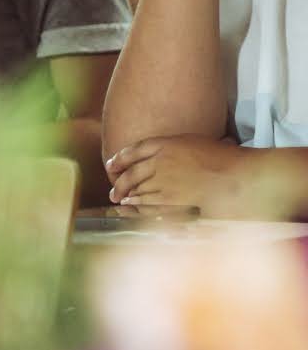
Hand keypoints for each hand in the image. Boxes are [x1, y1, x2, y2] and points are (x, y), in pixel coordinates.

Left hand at [106, 136, 283, 215]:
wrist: (238, 173)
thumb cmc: (224, 158)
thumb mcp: (194, 143)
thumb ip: (175, 148)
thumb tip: (164, 154)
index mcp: (167, 143)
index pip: (134, 150)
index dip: (119, 158)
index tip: (111, 165)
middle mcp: (161, 160)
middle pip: (131, 172)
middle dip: (120, 182)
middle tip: (113, 190)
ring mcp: (165, 178)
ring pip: (137, 187)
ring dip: (126, 194)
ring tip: (119, 200)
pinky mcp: (171, 196)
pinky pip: (148, 201)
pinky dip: (137, 204)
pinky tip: (131, 206)